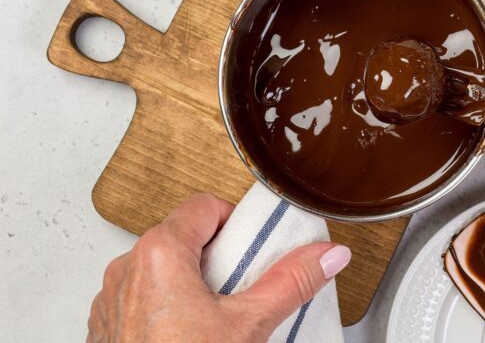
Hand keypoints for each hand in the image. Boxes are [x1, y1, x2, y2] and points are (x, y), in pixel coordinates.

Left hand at [87, 194, 350, 342]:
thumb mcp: (249, 324)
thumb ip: (292, 281)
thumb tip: (326, 256)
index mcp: (159, 252)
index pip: (206, 206)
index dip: (237, 224)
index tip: (254, 248)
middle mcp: (127, 268)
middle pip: (185, 236)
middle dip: (218, 257)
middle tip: (243, 288)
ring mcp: (113, 298)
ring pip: (162, 268)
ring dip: (191, 282)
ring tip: (217, 316)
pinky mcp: (107, 325)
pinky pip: (142, 297)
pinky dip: (167, 306)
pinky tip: (189, 333)